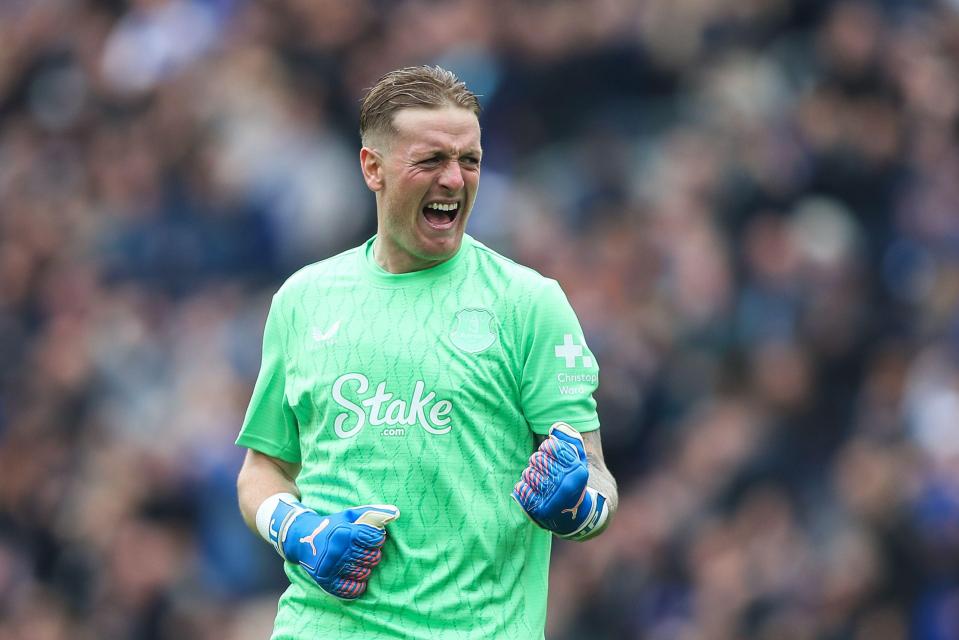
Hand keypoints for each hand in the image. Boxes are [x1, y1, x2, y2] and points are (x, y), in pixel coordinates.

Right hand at [268, 499, 399, 598]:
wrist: (301, 538)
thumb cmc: (332, 525)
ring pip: (364, 573)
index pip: (375, 539)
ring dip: (366, 569)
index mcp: (346, 532)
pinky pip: (350, 589)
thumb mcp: (350, 515)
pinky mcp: (325, 580)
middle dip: (373, 555)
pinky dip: (357, 587)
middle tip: (366, 552)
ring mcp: (332, 566)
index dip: (378, 539)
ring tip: (359, 562)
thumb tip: (396, 512)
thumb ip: (373, 512)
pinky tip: (356, 578)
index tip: (373, 539)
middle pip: (372, 558)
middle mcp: (339, 549)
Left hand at [512, 422, 608, 539]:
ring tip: (539, 479)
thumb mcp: (579, 459)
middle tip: (544, 468)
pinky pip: (522, 489)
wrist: (579, 513)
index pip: (549, 446)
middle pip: (537, 459)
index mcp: (577, 470)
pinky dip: (523, 487)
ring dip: (530, 474)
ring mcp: (553, 499)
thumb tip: (555, 427)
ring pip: (528, 473)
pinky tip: (532, 489)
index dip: (547, 448)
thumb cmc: (574, 480)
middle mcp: (567, 485)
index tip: (550, 453)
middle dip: (538, 461)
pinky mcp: (540, 510)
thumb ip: (570, 439)